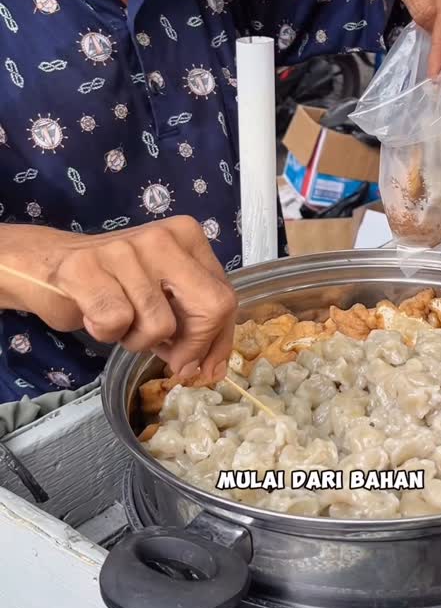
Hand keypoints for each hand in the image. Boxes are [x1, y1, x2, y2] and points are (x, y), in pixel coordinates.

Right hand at [0, 218, 236, 380]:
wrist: (49, 265)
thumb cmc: (114, 285)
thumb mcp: (164, 298)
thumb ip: (195, 325)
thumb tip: (213, 370)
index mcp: (187, 237)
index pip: (225, 297)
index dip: (217, 341)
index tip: (204, 366)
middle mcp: (161, 238)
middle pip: (211, 308)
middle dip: (192, 346)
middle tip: (169, 357)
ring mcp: (124, 250)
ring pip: (161, 325)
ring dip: (138, 340)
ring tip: (120, 321)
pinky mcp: (86, 268)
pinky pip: (117, 322)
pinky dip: (106, 332)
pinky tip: (94, 313)